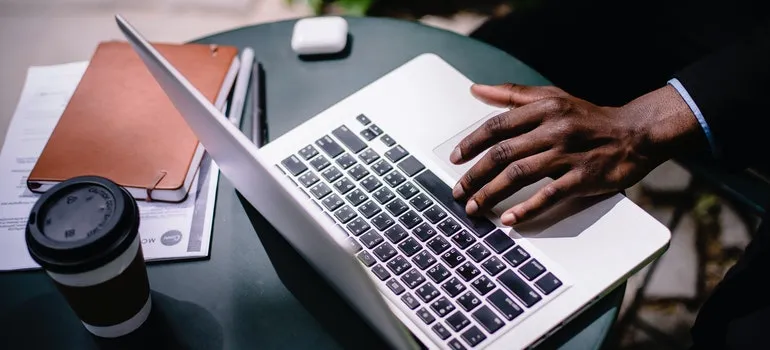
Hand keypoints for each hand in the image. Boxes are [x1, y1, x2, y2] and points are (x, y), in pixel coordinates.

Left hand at [451, 83, 704, 224]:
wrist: (636, 133)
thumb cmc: (589, 118)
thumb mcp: (552, 98)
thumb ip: (512, 95)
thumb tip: (475, 90)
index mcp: (544, 108)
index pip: (498, 126)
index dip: (472, 144)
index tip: (455, 160)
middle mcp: (554, 128)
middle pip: (503, 153)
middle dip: (475, 175)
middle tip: (458, 192)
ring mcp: (569, 153)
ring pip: (520, 174)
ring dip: (492, 193)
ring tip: (474, 208)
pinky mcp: (583, 177)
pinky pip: (549, 194)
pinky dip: (527, 208)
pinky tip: (509, 220)